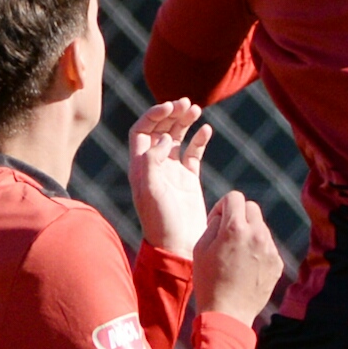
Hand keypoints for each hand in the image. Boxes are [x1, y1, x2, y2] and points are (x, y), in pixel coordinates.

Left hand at [126, 100, 212, 256]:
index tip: (169, 107)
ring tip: (196, 110)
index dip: (153, 116)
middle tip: (185, 103)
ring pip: (177, 138)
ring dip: (185, 122)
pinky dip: (199, 139)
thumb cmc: (160, 221)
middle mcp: (154, 165)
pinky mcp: (189, 179)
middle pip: (160, 130)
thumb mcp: (151, 191)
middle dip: (171, 114)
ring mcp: (172, 172)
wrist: (178, 245)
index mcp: (140, 166)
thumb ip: (154, 161)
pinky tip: (207, 130)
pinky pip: (194, 153)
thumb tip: (166, 138)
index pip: (142, 131)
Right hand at [190, 192, 280, 320]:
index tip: (217, 223)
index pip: (234, 197)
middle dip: (239, 216)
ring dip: (249, 233)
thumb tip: (225, 216)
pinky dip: (258, 251)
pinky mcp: (277, 263)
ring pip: (261, 227)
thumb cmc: (209, 281)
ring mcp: (270, 249)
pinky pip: (268, 246)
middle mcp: (257, 234)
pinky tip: (246, 268)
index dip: (222, 207)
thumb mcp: (200, 248)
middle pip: (252, 208)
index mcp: (235, 228)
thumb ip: (214, 224)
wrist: (228, 313)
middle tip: (227, 235)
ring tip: (236, 256)